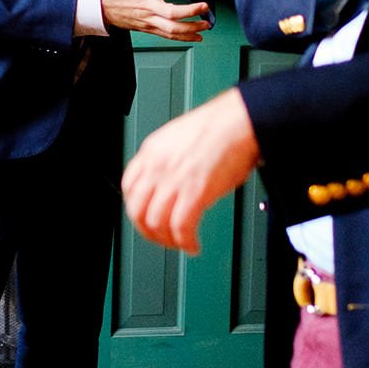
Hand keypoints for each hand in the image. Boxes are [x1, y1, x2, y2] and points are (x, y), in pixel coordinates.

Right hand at [100, 0, 213, 41]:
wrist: (101, 4)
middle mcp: (149, 6)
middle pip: (174, 13)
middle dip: (192, 11)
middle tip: (205, 7)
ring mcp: (149, 20)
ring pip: (172, 29)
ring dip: (192, 29)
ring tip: (205, 26)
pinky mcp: (148, 28)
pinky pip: (168, 35)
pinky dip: (183, 37)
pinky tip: (195, 36)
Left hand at [121, 89, 260, 253]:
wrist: (239, 122)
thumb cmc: (221, 128)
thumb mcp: (181, 140)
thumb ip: (169, 162)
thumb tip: (173, 185)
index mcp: (152, 151)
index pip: (128, 188)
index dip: (136, 208)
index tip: (147, 218)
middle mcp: (157, 166)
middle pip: (136, 210)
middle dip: (148, 231)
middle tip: (162, 238)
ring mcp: (173, 180)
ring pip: (155, 223)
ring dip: (167, 240)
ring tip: (180, 244)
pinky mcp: (194, 192)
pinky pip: (181, 228)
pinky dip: (185, 242)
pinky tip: (193, 245)